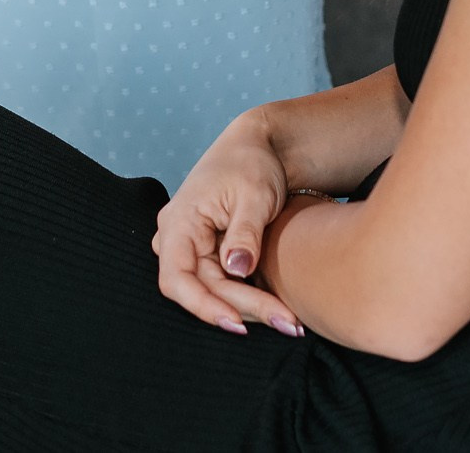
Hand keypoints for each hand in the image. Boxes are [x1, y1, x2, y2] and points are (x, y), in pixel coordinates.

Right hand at [153, 112, 310, 337]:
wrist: (259, 147)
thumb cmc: (251, 163)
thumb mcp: (254, 195)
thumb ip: (244, 233)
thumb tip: (236, 269)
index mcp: (179, 222)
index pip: (177, 279)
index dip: (203, 306)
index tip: (238, 323)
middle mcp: (179, 239)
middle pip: (204, 290)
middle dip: (244, 309)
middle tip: (288, 323)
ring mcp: (194, 249)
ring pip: (217, 292)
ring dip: (252, 307)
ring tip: (292, 321)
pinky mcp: (212, 255)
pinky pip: (226, 284)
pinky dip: (252, 296)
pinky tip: (281, 308)